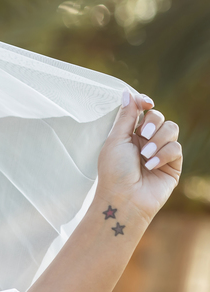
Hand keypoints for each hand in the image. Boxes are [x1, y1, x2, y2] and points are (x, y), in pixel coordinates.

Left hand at [95, 90, 181, 220]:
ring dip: (158, 140)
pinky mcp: (173, 164)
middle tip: (143, 135)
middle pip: (158, 116)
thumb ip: (126, 116)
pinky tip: (152, 166)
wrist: (124, 198)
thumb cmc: (114, 171)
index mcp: (128, 134)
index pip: (142, 110)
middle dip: (152, 122)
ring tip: (145, 156)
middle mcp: (145, 141)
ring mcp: (160, 151)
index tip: (146, 102)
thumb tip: (127, 92)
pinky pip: (176, 147)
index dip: (145, 102)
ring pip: (171, 128)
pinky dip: (164, 154)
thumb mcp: (116, 140)